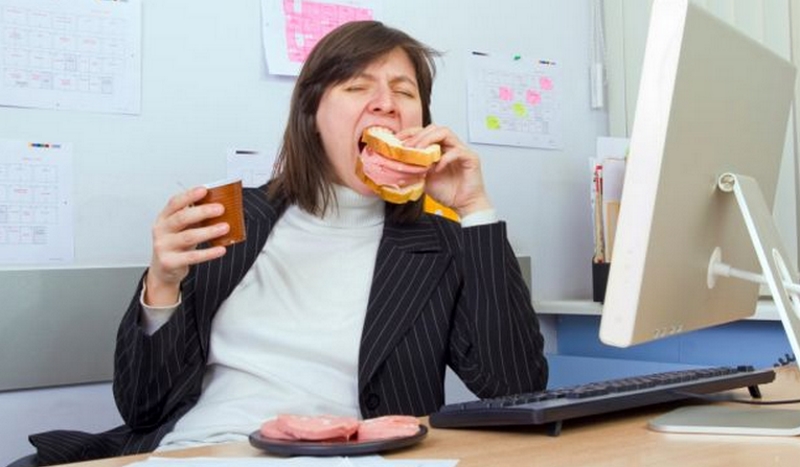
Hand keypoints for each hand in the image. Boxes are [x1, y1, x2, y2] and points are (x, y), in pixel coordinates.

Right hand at [145, 187, 228, 305]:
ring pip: (188, 237)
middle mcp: (161, 231)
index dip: (189, 195)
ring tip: (225, 227)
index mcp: (164, 218)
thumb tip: (218, 208)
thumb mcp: (182, 229)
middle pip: (182, 218)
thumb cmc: (176, 245)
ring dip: (209, 231)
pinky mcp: (170, 262)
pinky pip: (192, 256)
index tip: (204, 190)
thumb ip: (194, 218)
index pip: (174, 203)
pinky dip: (209, 253)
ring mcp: (163, 246)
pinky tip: (221, 249)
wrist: (163, 270)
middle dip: (203, 212)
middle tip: (220, 209)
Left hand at [399, 125, 492, 216]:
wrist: (463, 205)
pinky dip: (445, 158)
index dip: (410, 133)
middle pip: (435, 128)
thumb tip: (399, 162)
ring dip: (429, 140)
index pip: (425, 132)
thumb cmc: (448, 192)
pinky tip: (437, 168)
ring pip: (446, 133)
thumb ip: (415, 168)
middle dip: (419, 136)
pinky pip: (457, 151)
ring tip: (420, 152)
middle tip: (408, 147)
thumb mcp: (424, 179)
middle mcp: (450, 146)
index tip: (397, 139)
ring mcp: (461, 150)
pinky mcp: (471, 158)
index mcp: (440, 149)